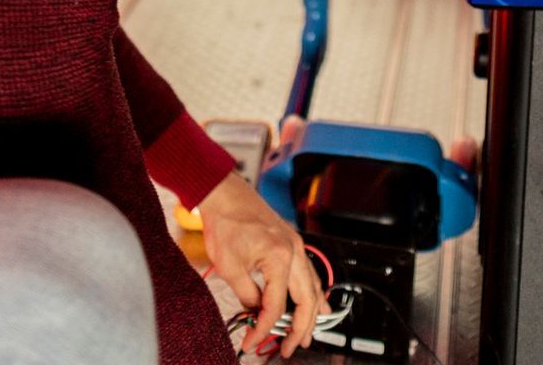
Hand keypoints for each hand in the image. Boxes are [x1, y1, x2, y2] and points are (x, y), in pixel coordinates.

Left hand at [197, 171, 328, 358]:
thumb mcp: (229, 266)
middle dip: (299, 328)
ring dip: (312, 313)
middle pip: (305, 300)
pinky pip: (309, 273)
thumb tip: (256, 311)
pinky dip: (314, 292)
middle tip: (291, 348)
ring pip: (313, 287)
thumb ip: (247, 294)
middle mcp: (294, 251)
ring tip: (308, 334)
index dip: (264, 327)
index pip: (276, 305)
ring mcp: (296, 245)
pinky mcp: (291, 243)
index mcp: (279, 257)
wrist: (224, 195)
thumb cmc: (225, 222)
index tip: (253, 340)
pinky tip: (318, 303)